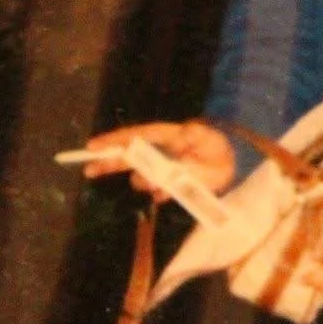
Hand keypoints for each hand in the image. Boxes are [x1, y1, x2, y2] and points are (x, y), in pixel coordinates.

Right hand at [81, 121, 235, 197]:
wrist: (234, 167)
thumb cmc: (220, 147)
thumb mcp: (212, 138)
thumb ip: (197, 136)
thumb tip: (185, 131)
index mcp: (169, 135)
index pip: (138, 135)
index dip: (116, 139)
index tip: (94, 146)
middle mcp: (162, 151)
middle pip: (130, 156)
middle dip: (109, 162)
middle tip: (88, 169)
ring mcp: (164, 168)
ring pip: (143, 176)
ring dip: (145, 181)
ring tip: (160, 183)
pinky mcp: (170, 184)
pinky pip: (158, 191)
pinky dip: (160, 193)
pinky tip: (168, 192)